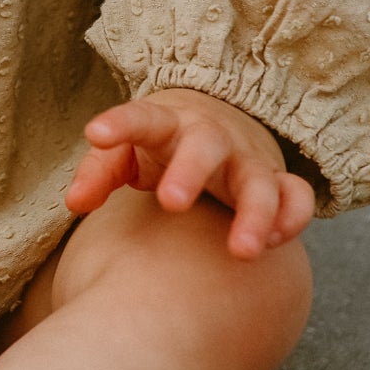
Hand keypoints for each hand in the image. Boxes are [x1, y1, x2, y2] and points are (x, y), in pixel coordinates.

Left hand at [64, 86, 315, 259]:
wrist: (221, 123)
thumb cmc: (162, 145)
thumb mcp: (128, 152)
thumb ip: (100, 172)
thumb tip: (74, 201)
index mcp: (167, 125)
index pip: (141, 118)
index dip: (120, 124)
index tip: (96, 133)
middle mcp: (210, 139)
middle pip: (205, 146)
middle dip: (191, 171)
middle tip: (171, 202)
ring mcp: (247, 160)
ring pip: (260, 180)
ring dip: (254, 213)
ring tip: (242, 251)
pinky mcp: (277, 183)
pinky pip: (296, 197)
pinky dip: (291, 218)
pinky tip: (274, 243)